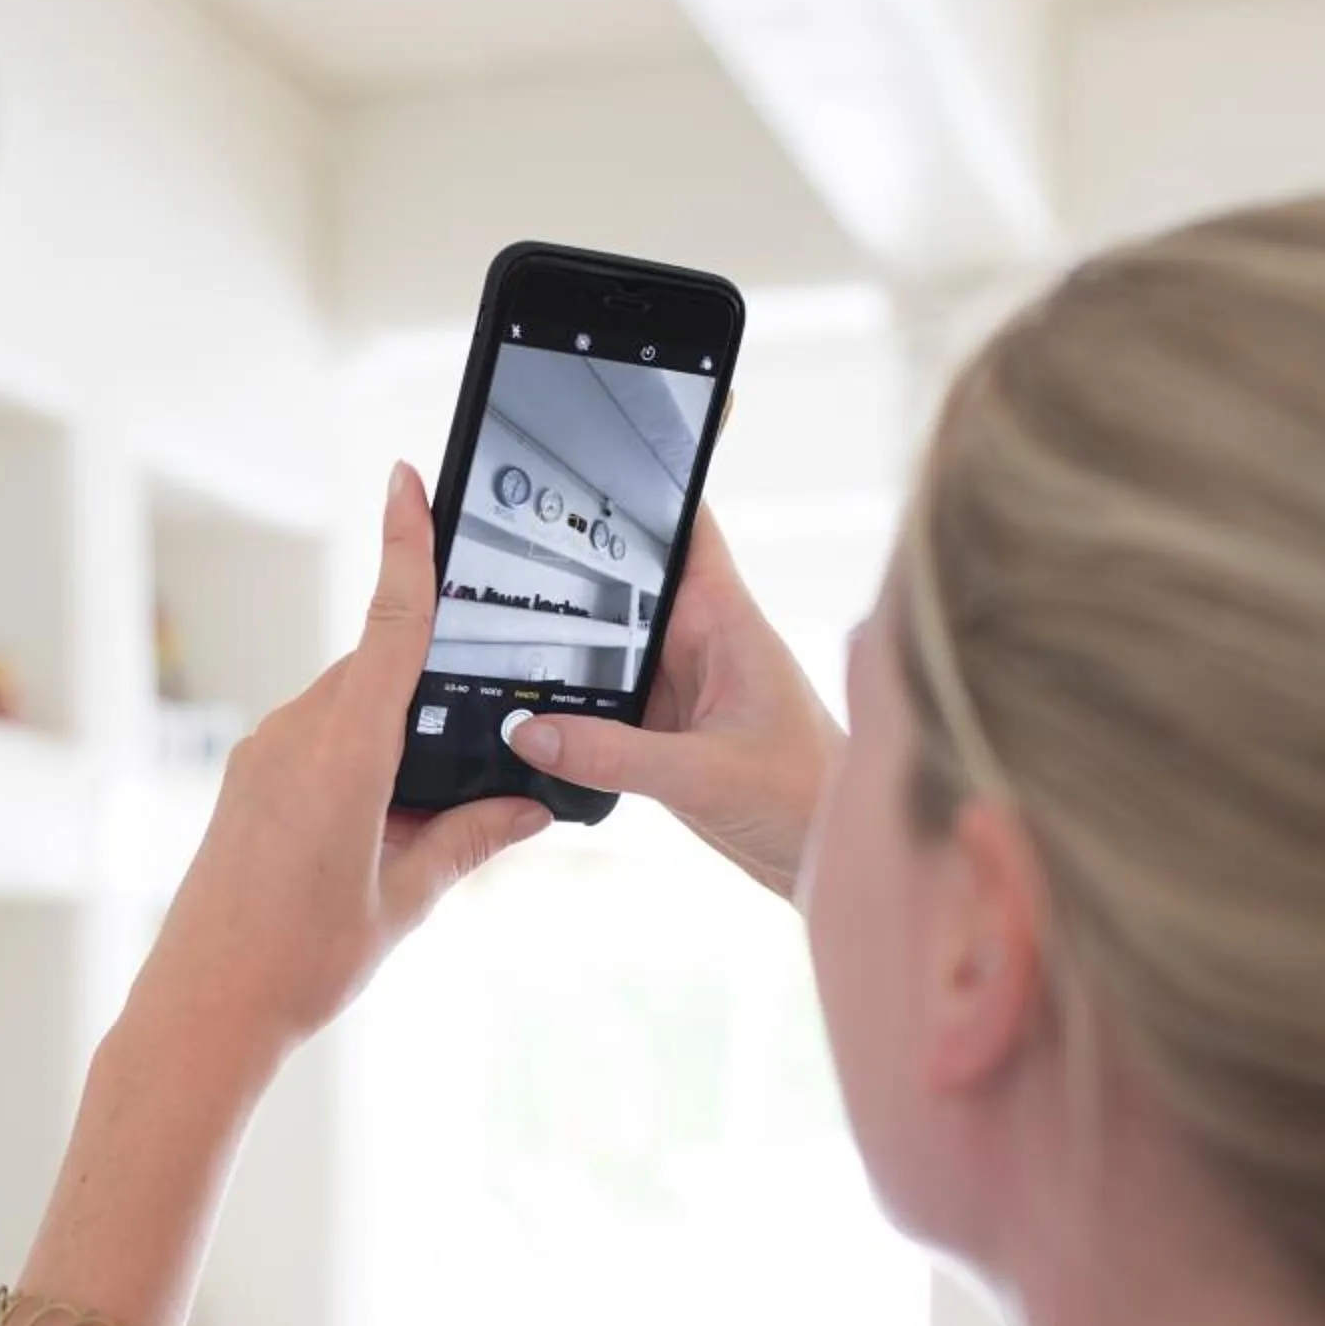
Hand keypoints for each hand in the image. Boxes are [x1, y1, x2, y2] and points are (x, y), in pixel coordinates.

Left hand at [131, 463, 552, 1066]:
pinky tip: (372, 830)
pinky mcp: (246, 780)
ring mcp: (262, 756)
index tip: (408, 481)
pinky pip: (316, 740)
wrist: (202, 1012)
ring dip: (393, 741)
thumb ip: (472, 840)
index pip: (390, 628)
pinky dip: (358, 761)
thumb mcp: (405, 899)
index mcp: (344, 755)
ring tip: (412, 829)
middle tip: (477, 763)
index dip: (406, 548)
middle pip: (378, 672)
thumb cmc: (298, 964)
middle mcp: (295, 738)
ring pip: (349, 709)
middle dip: (432, 697)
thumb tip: (534, 807)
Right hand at [501, 508, 840, 896]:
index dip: (644, 488)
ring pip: (604, 647)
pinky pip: (602, 705)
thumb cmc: (805, 799)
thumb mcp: (704, 776)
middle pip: (624, 585)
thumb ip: (613, 756)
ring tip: (503, 650)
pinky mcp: (661, 730)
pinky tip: (531, 720)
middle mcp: (698, 642)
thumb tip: (529, 733)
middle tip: (501, 568)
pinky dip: (569, 710)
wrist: (823, 861)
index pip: (684, 527)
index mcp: (726, 621)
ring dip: (564, 652)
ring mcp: (677, 685)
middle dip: (571, 575)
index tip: (583, 464)